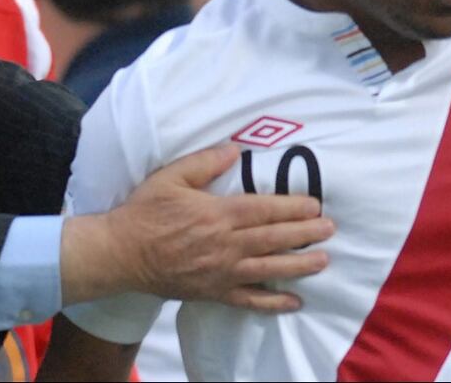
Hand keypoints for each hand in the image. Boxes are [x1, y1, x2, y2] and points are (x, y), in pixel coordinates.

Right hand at [61, 144, 331, 310]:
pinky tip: (294, 301)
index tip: (314, 205)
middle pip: (272, 239)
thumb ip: (205, 162)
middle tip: (329, 230)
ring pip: (267, 269)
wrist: (120, 253)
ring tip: (323, 261)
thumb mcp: (170, 176)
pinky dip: (272, 302)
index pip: (263, 210)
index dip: (291, 208)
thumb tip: (235, 148)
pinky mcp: (213, 292)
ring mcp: (221, 272)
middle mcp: (224, 245)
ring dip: (298, 266)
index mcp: (216, 214)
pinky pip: (248, 300)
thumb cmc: (145, 212)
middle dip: (304, 234)